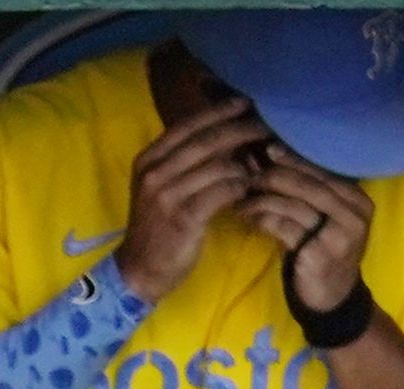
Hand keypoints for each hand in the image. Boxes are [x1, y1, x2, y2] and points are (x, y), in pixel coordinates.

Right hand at [119, 97, 266, 301]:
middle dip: (238, 130)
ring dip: (244, 165)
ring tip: (260, 167)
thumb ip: (183, 163)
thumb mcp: (161, 188)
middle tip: (263, 127)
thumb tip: (223, 139)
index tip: (243, 103)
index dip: (217, 112)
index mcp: (148, 159)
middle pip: (205, 142)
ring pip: (217, 167)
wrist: (140, 269)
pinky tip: (248, 191)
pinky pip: (221, 193)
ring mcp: (167, 195)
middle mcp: (155, 172)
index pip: (187, 126)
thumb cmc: (158, 228)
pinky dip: (239, 189)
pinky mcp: (184, 218)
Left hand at [237, 153, 374, 313]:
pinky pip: (285, 228)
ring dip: (262, 200)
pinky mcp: (320, 255)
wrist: (332, 299)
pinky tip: (250, 218)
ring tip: (242, 199)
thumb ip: (306, 191)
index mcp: (357, 200)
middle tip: (248, 174)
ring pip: (293, 206)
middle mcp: (354, 215)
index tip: (267, 150)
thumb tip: (267, 155)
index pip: (321, 172)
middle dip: (274, 176)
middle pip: (307, 185)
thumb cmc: (322, 251)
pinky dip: (263, 220)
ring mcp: (340, 236)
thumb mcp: (323, 218)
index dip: (293, 159)